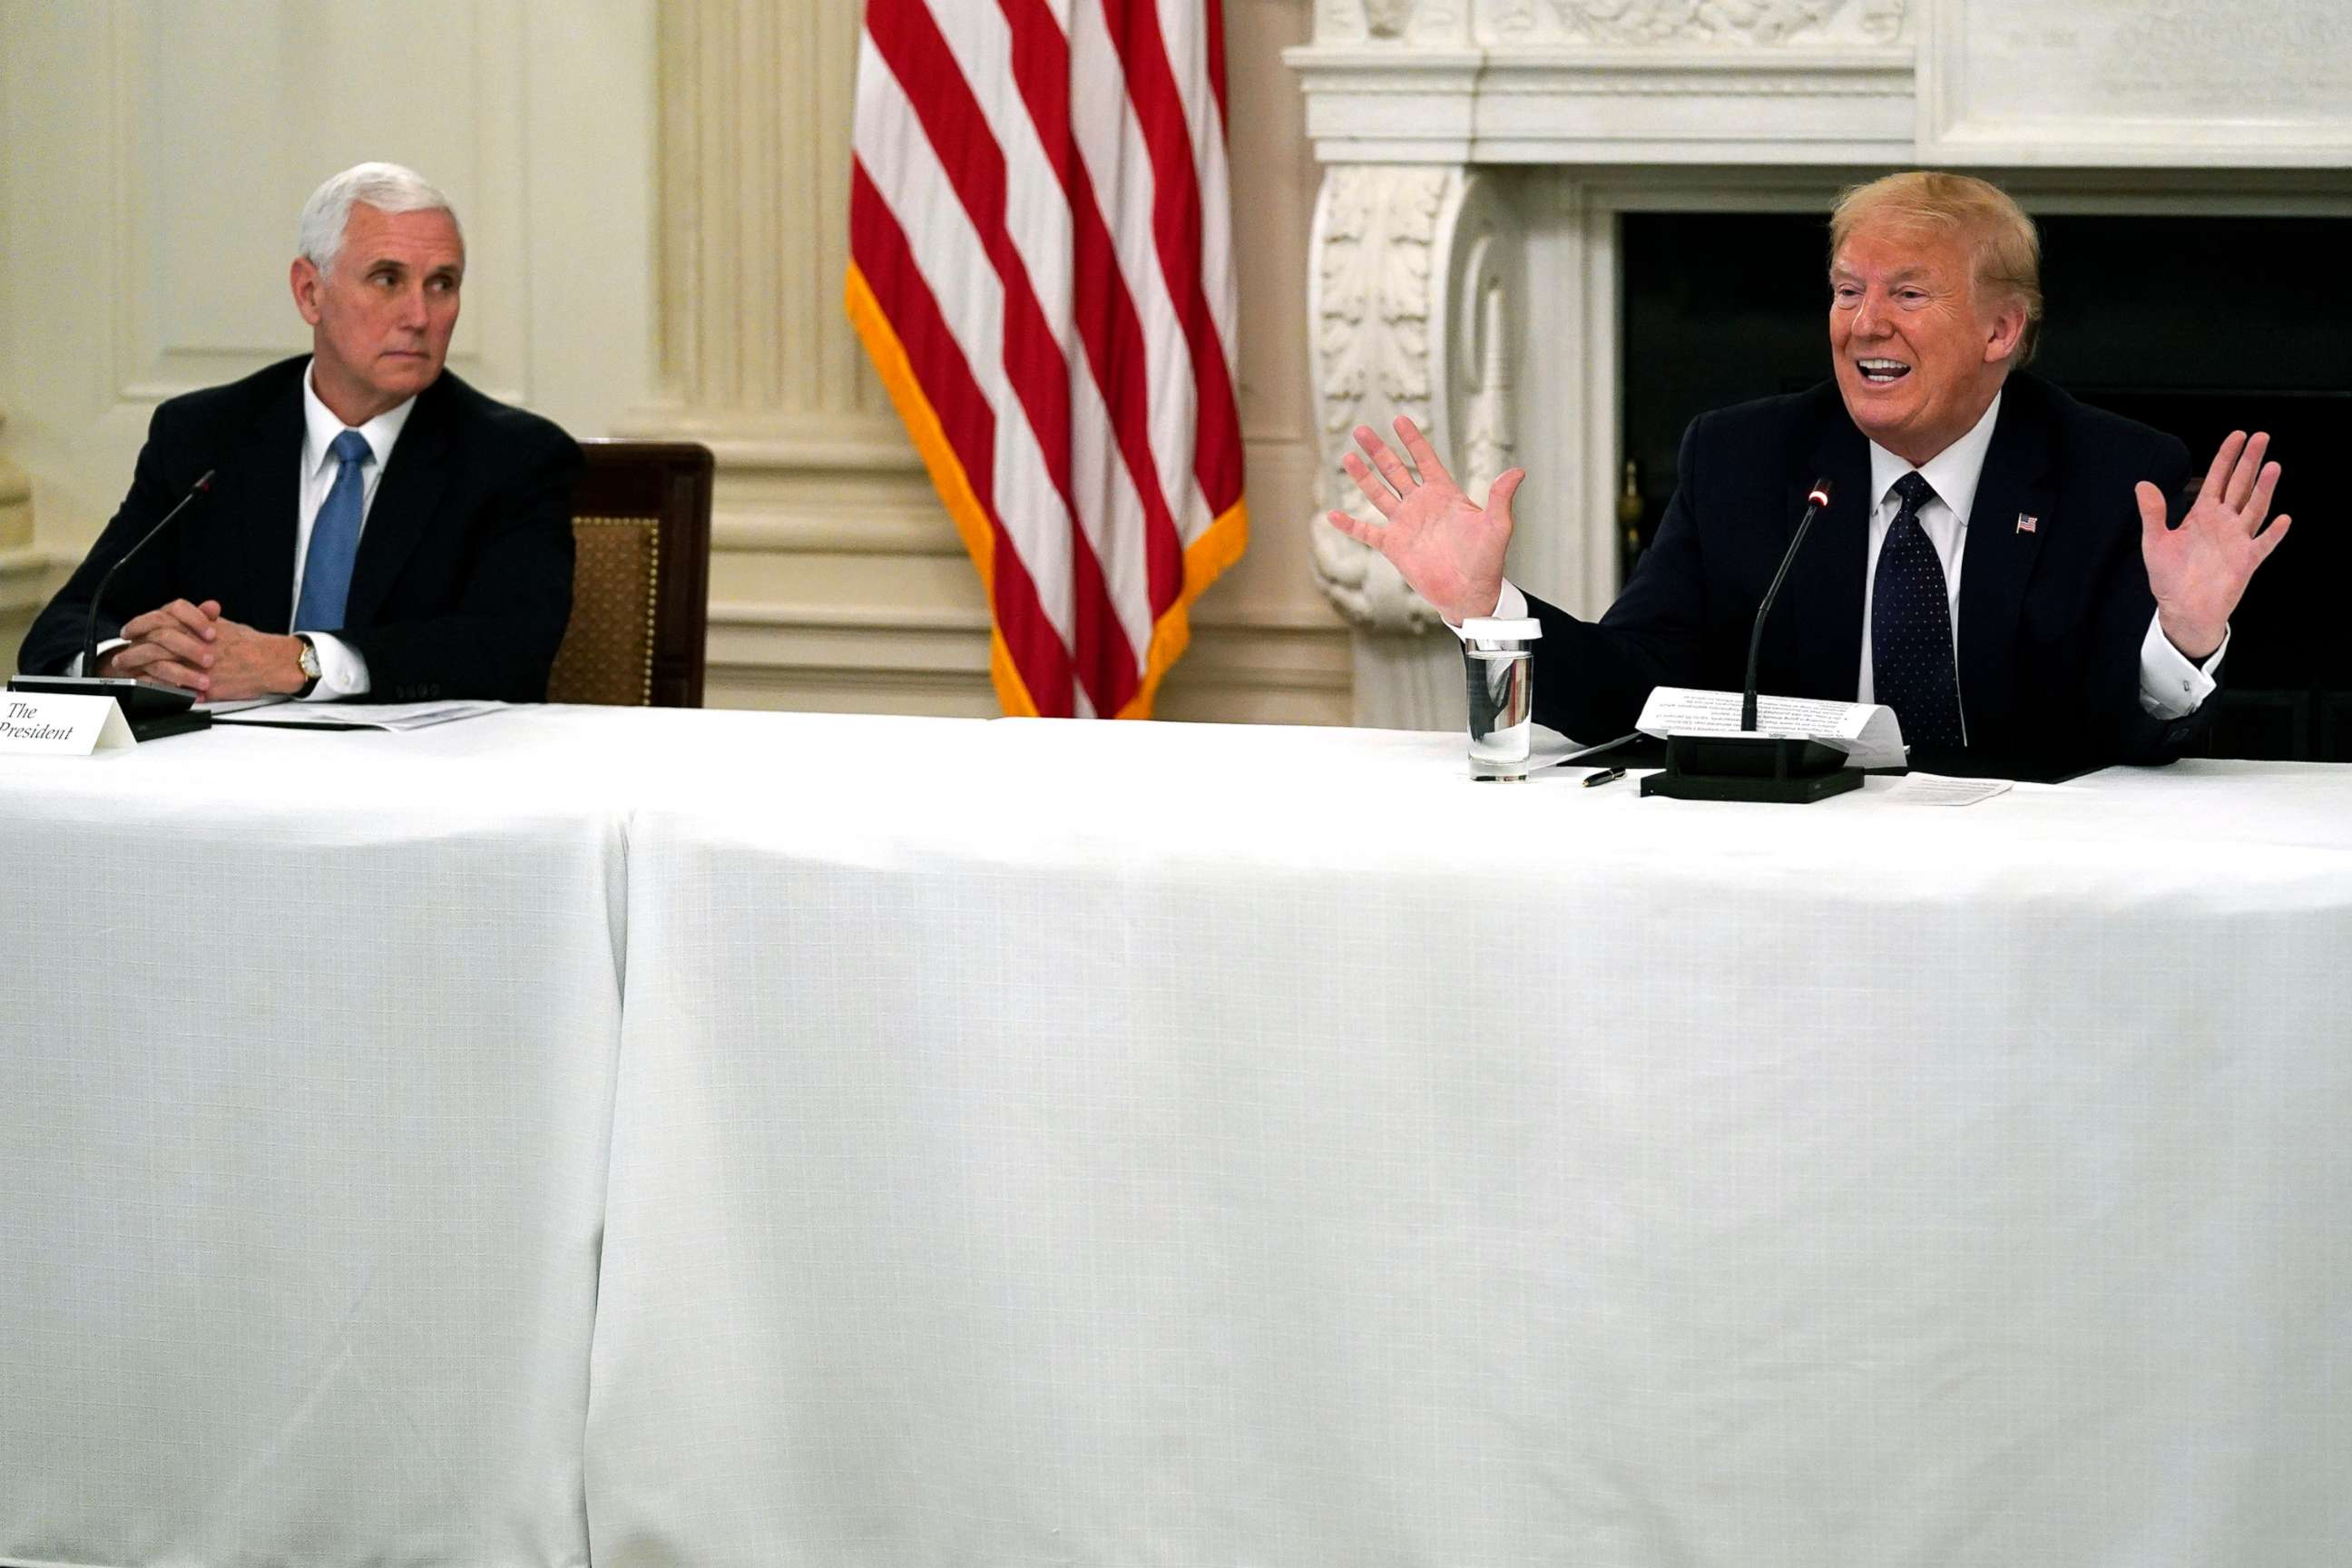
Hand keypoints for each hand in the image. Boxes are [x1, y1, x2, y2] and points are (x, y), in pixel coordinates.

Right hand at [96, 598, 220, 690]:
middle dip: (189, 648)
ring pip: (157, 662)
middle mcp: (149, 634)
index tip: (213, 634)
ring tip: (205, 683)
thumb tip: (212, 606)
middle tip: (210, 660)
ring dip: (183, 674)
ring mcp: (139, 654)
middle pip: (164, 635)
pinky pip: (150, 683)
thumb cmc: (183, 645)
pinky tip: (193, 696)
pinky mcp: (138, 675)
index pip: (177, 609)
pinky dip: (172, 690)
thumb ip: (203, 618)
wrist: (154, 664)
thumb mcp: (195, 631)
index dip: (195, 619)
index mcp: (165, 618)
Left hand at [98, 601, 307, 699]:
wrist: (270, 662)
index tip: (128, 631)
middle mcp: (192, 643)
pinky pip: (172, 687)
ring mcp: (196, 665)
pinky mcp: (202, 685)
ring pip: (157, 665)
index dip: (138, 625)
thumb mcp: (225, 625)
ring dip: (138, 670)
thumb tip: (198, 613)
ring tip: (127, 675)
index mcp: (195, 626)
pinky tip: (146, 688)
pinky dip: (156, 687)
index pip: (157, 619)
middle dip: (131, 651)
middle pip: (151, 643)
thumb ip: (204, 620)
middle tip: (120, 658)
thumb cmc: (251, 644)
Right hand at [1324, 415, 1525, 624]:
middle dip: (1379, 450)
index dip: (1413, 440)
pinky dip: (1349, 525)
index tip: (1399, 419)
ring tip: (1348, 456)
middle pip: (1395, 470)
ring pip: (1378, 494)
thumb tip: (1518, 471)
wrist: (1470, 594)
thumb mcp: (1497, 526)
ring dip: (1362, 476)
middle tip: (1362, 430)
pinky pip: (1367, 532)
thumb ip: (1501, 498)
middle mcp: (1421, 505)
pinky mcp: (1393, 546)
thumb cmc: (1487, 561)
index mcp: (1444, 494)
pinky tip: (1332, 514)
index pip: (1425, 459)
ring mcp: (1405, 524)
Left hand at [2139, 430, 2290, 661]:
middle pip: (2240, 486)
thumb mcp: (2155, 542)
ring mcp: (2237, 540)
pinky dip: (2272, 533)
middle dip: (2250, 462)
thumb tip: (2142, 484)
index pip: (2218, 479)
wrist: (2182, 609)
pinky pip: (2262, 545)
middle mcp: (2224, 523)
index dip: (2227, 457)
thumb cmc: (2169, 577)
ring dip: (2264, 489)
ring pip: (2254, 508)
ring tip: (2273, 466)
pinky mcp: (2246, 561)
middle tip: (2262, 436)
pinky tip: (2282, 519)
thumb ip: (2153, 513)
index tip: (2238, 435)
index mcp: (2203, 515)